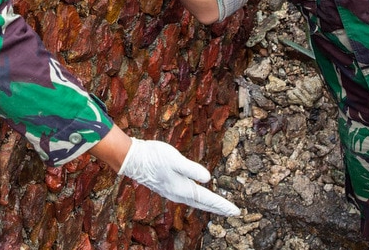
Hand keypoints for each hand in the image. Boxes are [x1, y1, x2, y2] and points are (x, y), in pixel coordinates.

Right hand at [118, 138, 240, 215]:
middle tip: (233, 213)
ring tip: (220, 207)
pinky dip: (198, 199)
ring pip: (196, 201)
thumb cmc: (153, 157)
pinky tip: (198, 196)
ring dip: (209, 204)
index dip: (222, 205)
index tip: (236, 211)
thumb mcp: (175, 160)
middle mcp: (178, 194)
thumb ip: (191, 169)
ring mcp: (172, 191)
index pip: (208, 199)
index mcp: (183, 188)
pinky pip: (189, 197)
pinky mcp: (168, 187)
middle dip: (219, 208)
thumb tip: (208, 178)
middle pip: (203, 203)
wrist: (132, 159)